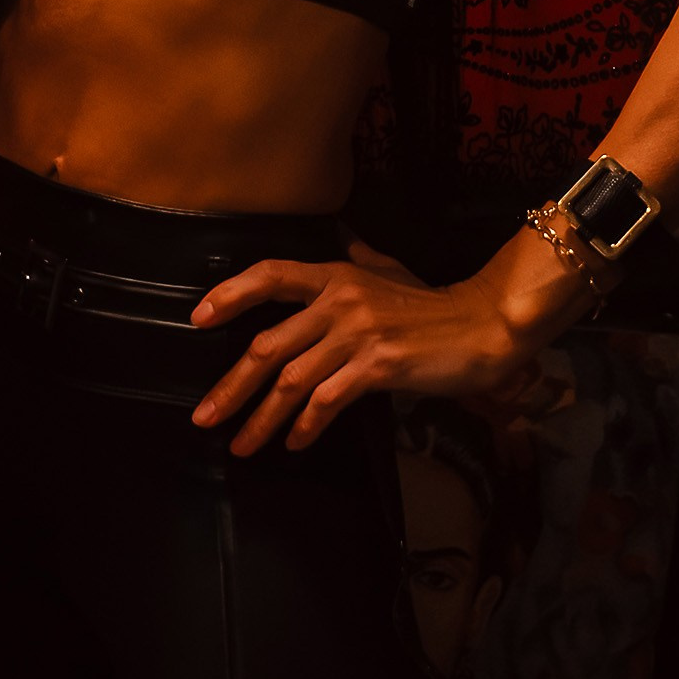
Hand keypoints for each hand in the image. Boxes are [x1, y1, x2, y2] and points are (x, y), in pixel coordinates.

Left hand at [188, 237, 529, 455]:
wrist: (480, 328)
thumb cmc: (431, 304)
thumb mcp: (388, 270)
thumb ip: (357, 255)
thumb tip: (339, 233)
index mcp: (336, 274)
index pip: (271, 275)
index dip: (231, 294)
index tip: (197, 320)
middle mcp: (340, 299)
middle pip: (269, 344)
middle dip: (232, 386)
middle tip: (204, 416)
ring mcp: (359, 332)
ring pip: (292, 380)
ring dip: (261, 419)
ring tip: (241, 445)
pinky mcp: (379, 364)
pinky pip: (328, 400)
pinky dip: (306, 426)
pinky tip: (294, 443)